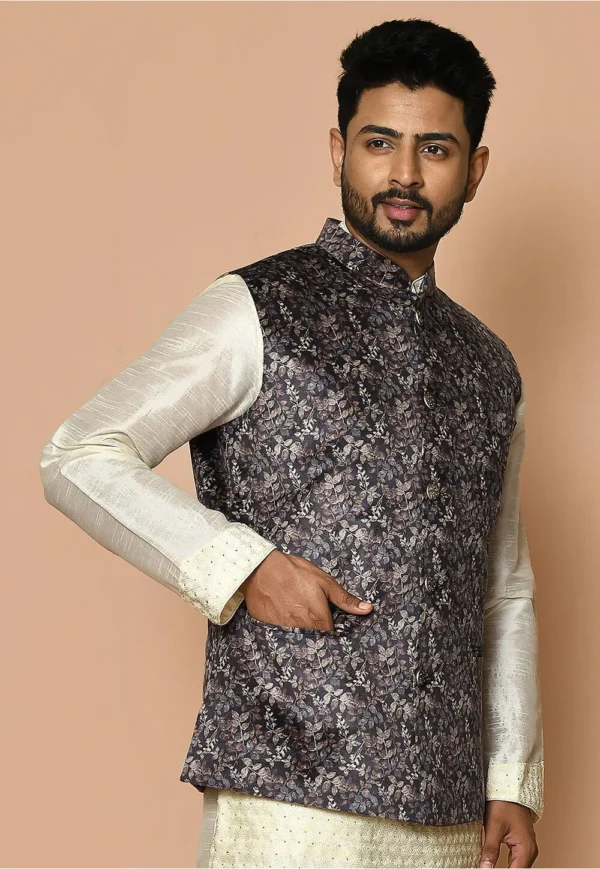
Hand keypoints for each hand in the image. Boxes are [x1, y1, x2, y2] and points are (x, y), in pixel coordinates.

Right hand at [239, 549, 372, 630]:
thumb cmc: (295, 572)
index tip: (331, 621)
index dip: (333, 629)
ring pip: (299, 638)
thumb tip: (367, 609)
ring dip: (301, 630)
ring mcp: (284, 631)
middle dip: (316, 630)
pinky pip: (282, 634)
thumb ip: (345, 599)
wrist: (260, 569)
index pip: (332, 636)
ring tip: (298, 614)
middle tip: (312, 616)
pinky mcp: (269, 628)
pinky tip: (284, 615)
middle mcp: (302, 630)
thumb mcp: (324, 582)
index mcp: (318, 619)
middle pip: (315, 638)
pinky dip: (285, 628)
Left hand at [480, 800, 538, 866]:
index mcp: (526, 848)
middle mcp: (530, 850)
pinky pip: (516, 860)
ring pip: (517, 867)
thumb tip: (485, 868)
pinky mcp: (522, 844)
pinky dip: (508, 864)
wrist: (510, 788)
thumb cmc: (504, 803)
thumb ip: (490, 850)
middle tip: (486, 867)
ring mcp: (527, 847)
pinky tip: (495, 864)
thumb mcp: (493, 826)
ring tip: (489, 867)